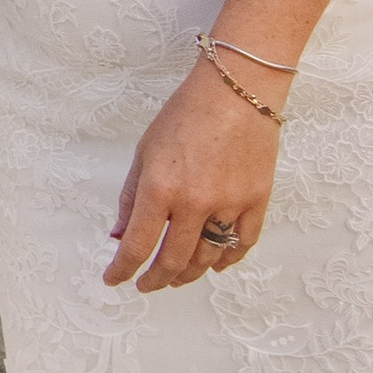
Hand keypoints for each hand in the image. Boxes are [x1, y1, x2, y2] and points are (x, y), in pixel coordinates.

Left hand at [105, 59, 281, 289]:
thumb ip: (131, 197)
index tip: (114, 279)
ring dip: (188, 274)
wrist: (238, 88)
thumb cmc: (186, 113)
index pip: (136, 245)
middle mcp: (195, 202)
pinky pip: (242, 244)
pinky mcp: (257, 200)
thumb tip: (118, 236)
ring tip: (176, 276)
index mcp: (161, 188)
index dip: (122, 270)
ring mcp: (230, 204)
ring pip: (208, 258)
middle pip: (173, 261)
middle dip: (155, 280)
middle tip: (146, 284)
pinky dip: (227, 260)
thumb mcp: (145, 151)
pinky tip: (215, 263)